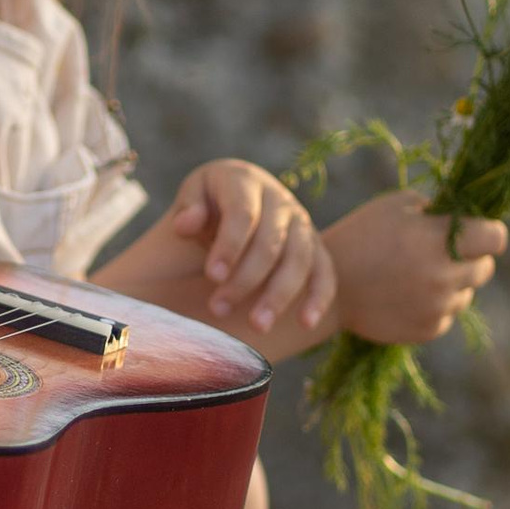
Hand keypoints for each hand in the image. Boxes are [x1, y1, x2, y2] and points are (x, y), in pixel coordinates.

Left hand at [166, 157, 337, 340]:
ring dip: (279, 295)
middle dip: (245, 279)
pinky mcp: (316, 247)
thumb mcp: (193, 195)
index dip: (230, 245)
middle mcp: (279, 200)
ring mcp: (302, 223)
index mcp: (246, 182)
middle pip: (270, 242)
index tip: (213, 276)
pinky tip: (306, 323)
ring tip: (257, 326)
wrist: (242, 196)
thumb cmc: (210, 202)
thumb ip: (189, 208)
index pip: (243, 214)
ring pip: (298, 261)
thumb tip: (185, 224)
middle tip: (218, 309)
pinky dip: (319, 298)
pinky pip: (324, 273)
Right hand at [321, 189, 506, 345]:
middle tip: (438, 253)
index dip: (488, 233)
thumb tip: (472, 220)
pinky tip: (405, 295)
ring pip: (466, 294)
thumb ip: (441, 209)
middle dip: (469, 259)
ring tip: (414, 276)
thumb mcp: (398, 205)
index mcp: (440, 239)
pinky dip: (434, 306)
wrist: (326, 288)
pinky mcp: (428, 330)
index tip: (475, 233)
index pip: (496, 239)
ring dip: (451, 284)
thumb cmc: (363, 235)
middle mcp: (444, 276)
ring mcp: (438, 307)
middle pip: (485, 269)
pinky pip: (447, 314)